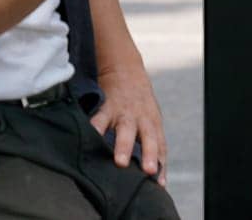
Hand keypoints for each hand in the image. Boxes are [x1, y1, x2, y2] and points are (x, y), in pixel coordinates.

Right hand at [90, 59, 168, 185]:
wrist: (124, 68)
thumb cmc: (138, 103)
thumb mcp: (149, 118)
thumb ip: (150, 143)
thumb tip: (152, 175)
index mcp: (153, 124)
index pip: (160, 146)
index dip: (161, 164)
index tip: (160, 183)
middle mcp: (142, 119)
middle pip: (148, 138)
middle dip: (148, 155)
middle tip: (148, 171)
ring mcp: (125, 112)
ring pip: (125, 130)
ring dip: (123, 146)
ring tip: (120, 162)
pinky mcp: (107, 106)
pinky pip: (99, 119)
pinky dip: (94, 129)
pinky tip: (90, 140)